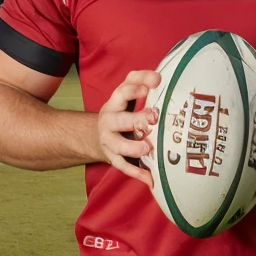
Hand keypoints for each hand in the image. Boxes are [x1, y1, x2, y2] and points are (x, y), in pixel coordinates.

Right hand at [97, 70, 160, 186]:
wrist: (97, 135)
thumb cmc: (121, 111)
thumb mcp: (125, 94)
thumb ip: (140, 81)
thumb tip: (158, 77)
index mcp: (114, 104)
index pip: (122, 92)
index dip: (135, 89)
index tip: (151, 86)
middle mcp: (109, 121)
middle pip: (119, 121)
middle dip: (136, 120)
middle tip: (153, 119)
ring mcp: (109, 141)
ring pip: (119, 146)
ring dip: (133, 147)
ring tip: (148, 148)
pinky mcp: (112, 157)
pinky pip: (123, 166)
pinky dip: (136, 173)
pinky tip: (150, 178)